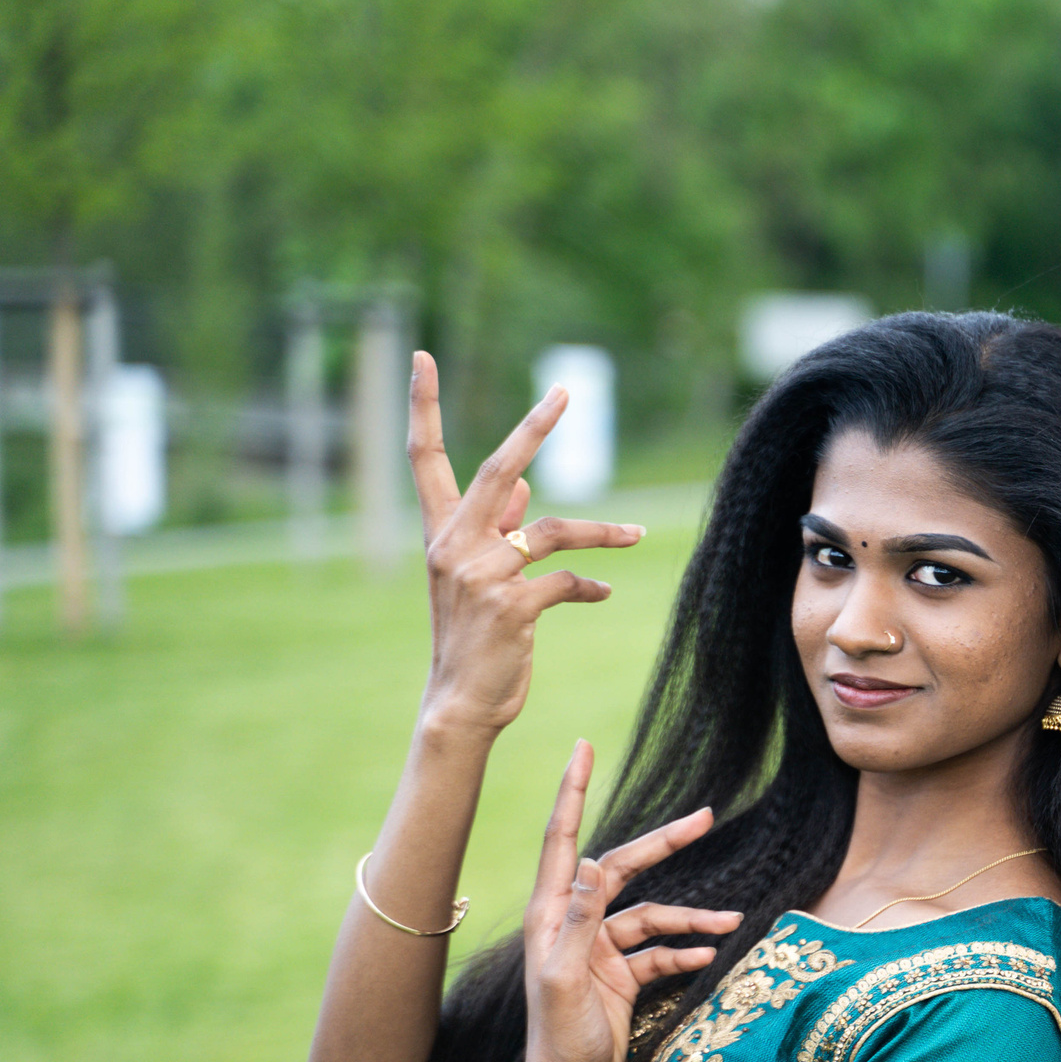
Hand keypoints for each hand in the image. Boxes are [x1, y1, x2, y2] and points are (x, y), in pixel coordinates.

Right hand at [411, 354, 645, 738]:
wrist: (460, 705)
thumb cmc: (475, 640)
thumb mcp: (479, 580)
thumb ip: (498, 528)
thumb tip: (518, 483)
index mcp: (440, 533)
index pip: (425, 457)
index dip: (422, 406)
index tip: (420, 356)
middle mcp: (454, 545)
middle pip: (497, 470)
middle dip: (534, 429)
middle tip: (566, 390)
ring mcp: (481, 574)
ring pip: (556, 531)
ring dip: (605, 532)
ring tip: (638, 534)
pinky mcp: (511, 606)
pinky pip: (568, 581)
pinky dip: (591, 586)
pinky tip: (603, 594)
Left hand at [522, 742, 741, 1061]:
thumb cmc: (559, 1040)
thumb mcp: (565, 980)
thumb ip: (579, 922)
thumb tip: (592, 862)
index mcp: (550, 915)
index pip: (564, 839)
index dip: (573, 792)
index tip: (582, 747)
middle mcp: (572, 923)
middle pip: (623, 867)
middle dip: (666, 845)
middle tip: (706, 818)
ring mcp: (599, 949)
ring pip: (653, 914)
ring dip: (693, 918)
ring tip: (733, 921)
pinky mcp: (620, 975)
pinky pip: (661, 951)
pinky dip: (686, 952)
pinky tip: (711, 958)